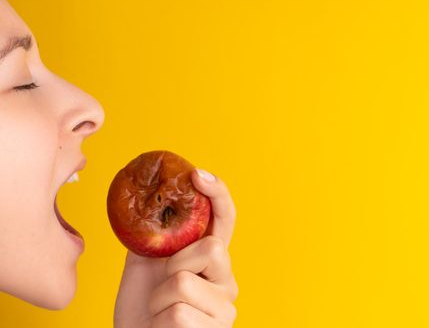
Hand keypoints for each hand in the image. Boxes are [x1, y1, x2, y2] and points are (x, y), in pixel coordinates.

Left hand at [113, 169, 237, 327]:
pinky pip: (179, 314)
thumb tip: (142, 198)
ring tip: (159, 311)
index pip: (225, 218)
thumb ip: (151, 234)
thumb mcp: (143, 262)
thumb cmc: (143, 306)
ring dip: (158, 298)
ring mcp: (225, 307)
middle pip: (212, 247)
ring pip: (184, 283)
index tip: (196, 175)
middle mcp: (226, 278)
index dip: (217, 193)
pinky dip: (159, 321)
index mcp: (210, 257)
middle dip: (175, 263)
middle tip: (162, 285)